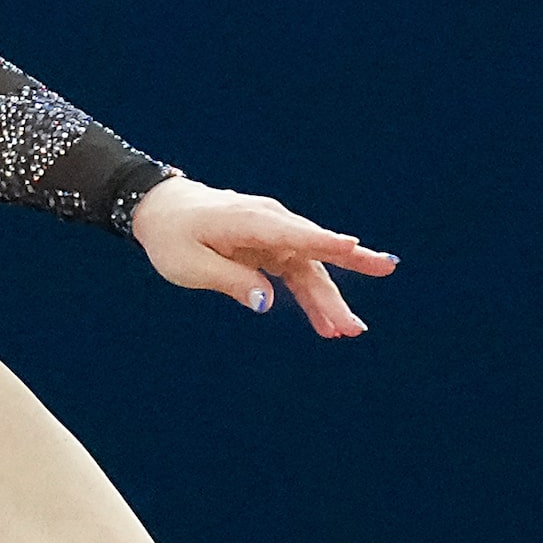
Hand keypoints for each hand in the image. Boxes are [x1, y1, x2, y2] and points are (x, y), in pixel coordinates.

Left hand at [130, 176, 397, 338]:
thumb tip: (266, 302)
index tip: (353, 247)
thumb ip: (229, 280)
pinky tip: (327, 326)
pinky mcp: (274, 248)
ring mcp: (275, 236)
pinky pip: (299, 275)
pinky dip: (312, 299)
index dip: (324, 242)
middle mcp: (271, 224)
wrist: (164, 211)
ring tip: (350, 331)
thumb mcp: (189, 264)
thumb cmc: (173, 236)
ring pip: (312, 269)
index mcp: (251, 221)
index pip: (294, 233)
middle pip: (314, 252)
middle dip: (347, 274)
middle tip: (378, 279)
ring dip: (330, 299)